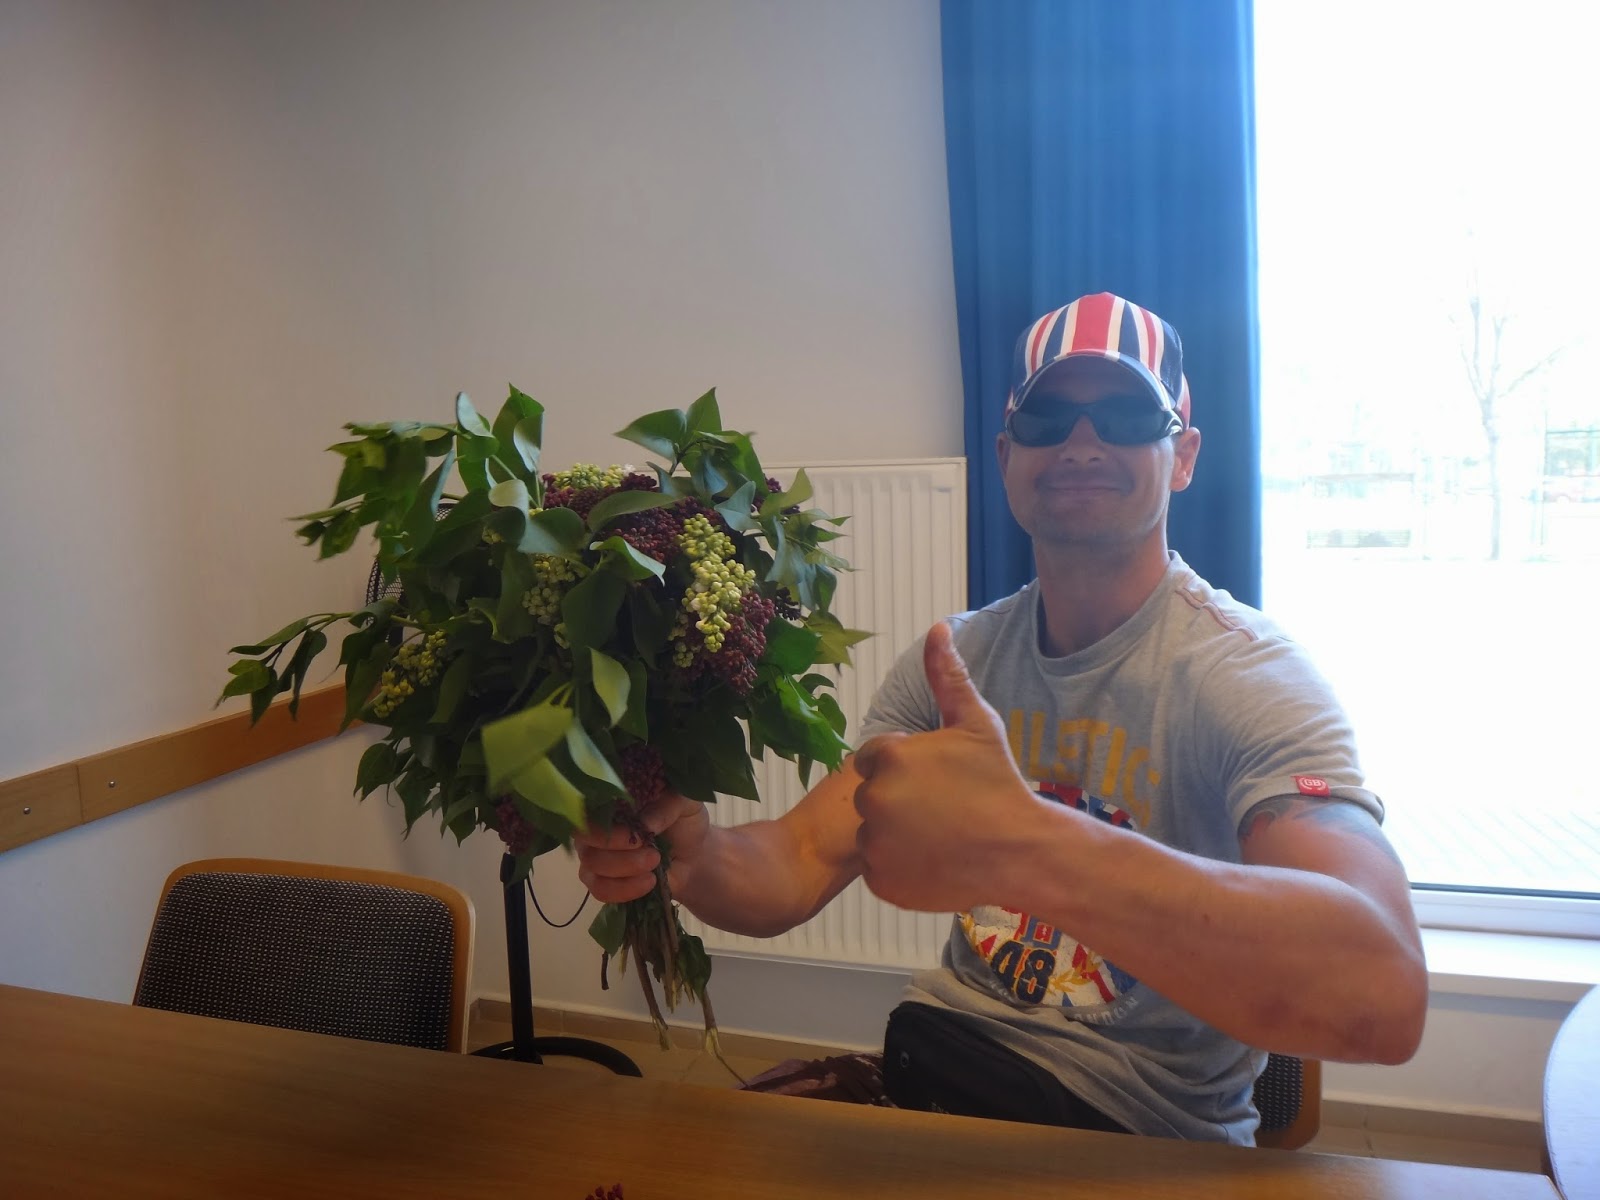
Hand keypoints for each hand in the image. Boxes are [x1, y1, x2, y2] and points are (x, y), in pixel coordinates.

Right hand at [574, 790, 709, 903]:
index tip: (640, 837)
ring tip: (654, 870)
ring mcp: (594, 856)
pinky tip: (648, 883)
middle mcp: (594, 828)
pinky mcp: (601, 881)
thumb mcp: (684, 803)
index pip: (587, 814)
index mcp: (608, 802)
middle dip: (620, 856)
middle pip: (586, 846)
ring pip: (591, 870)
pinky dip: (623, 891)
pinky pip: (599, 891)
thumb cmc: (683, 821)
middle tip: (653, 856)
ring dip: (624, 874)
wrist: (693, 854)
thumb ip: (665, 806)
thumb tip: (644, 824)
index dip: (608, 830)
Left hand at [852, 622, 1053, 912]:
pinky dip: (899, 868)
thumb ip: (947, 676)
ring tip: (941, 836)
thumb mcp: (976, 723)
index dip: (905, 768)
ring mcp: (875, 844)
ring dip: (896, 835)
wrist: (1021, 850)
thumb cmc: (999, 782)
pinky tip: (934, 861)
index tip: (938, 780)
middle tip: (943, 809)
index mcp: (889, 756)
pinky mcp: (880, 881)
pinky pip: (879, 869)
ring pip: (873, 834)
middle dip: (898, 800)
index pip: (873, 758)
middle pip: (871, 795)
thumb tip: (936, 628)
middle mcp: (872, 799)